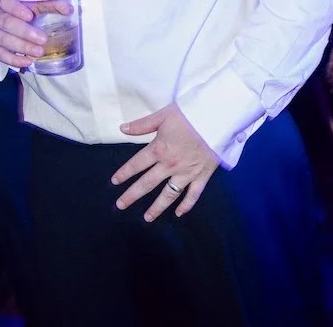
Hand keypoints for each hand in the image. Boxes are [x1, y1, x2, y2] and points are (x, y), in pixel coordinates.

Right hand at [0, 0, 47, 69]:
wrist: (3, 15)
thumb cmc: (21, 8)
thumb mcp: (33, 2)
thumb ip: (50, 4)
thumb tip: (69, 9)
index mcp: (2, 0)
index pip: (6, 2)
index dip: (16, 9)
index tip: (30, 16)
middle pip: (6, 23)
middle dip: (25, 32)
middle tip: (43, 39)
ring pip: (3, 40)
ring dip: (22, 47)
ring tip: (39, 52)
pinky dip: (13, 60)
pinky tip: (27, 61)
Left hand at [112, 104, 219, 221]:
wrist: (217, 118)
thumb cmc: (189, 115)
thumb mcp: (163, 115)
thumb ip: (142, 124)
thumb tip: (122, 129)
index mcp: (159, 149)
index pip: (137, 165)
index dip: (124, 173)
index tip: (114, 182)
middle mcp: (170, 165)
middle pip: (147, 183)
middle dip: (132, 195)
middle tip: (120, 205)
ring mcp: (186, 173)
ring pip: (169, 195)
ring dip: (157, 207)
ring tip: (147, 218)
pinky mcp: (202, 176)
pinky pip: (193, 195)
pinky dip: (187, 205)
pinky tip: (179, 214)